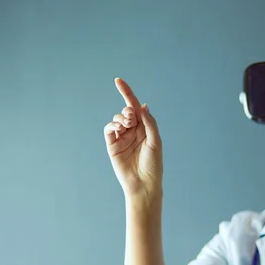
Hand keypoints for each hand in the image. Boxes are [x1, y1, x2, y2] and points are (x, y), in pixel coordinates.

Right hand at [104, 78, 162, 198]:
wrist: (143, 184)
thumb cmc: (153, 164)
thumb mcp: (155, 141)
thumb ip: (149, 123)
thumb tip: (143, 105)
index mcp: (145, 128)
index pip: (135, 107)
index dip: (127, 93)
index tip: (118, 80)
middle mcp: (133, 131)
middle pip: (126, 111)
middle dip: (127, 111)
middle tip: (130, 119)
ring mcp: (122, 138)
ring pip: (116, 119)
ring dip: (120, 119)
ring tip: (125, 126)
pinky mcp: (112, 146)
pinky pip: (108, 130)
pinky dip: (111, 126)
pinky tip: (117, 129)